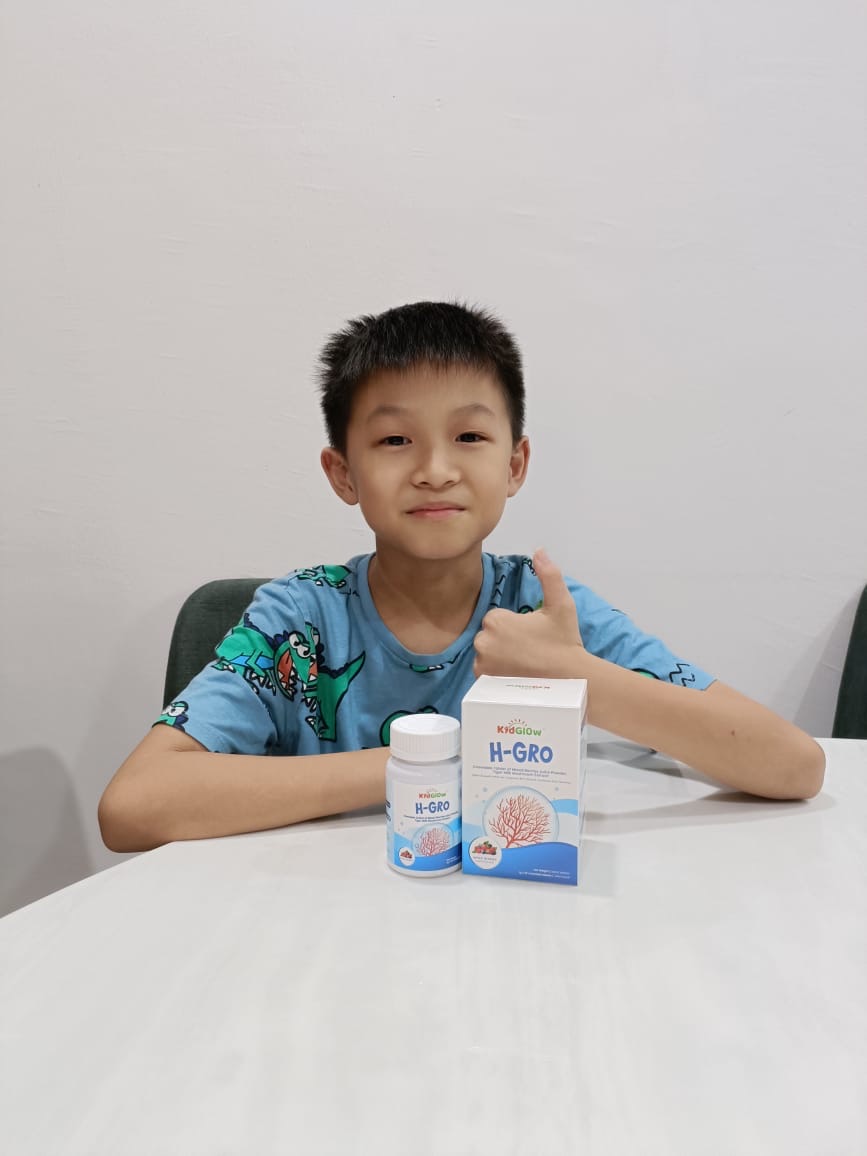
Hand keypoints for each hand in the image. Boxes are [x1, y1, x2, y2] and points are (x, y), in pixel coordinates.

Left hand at [473, 549, 584, 678]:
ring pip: (486, 654)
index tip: (532, 635)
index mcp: (496, 620)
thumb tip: (539, 550)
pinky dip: (495, 674)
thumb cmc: (564, 641)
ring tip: (524, 664)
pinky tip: (516, 675)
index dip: (514, 626)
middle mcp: (483, 642)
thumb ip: (549, 574)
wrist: (570, 679)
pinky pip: (484, 673)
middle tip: (530, 650)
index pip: (496, 619)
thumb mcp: (561, 604)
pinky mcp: (485, 684)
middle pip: (489, 636)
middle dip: (505, 641)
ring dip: (499, 657)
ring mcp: (482, 665)